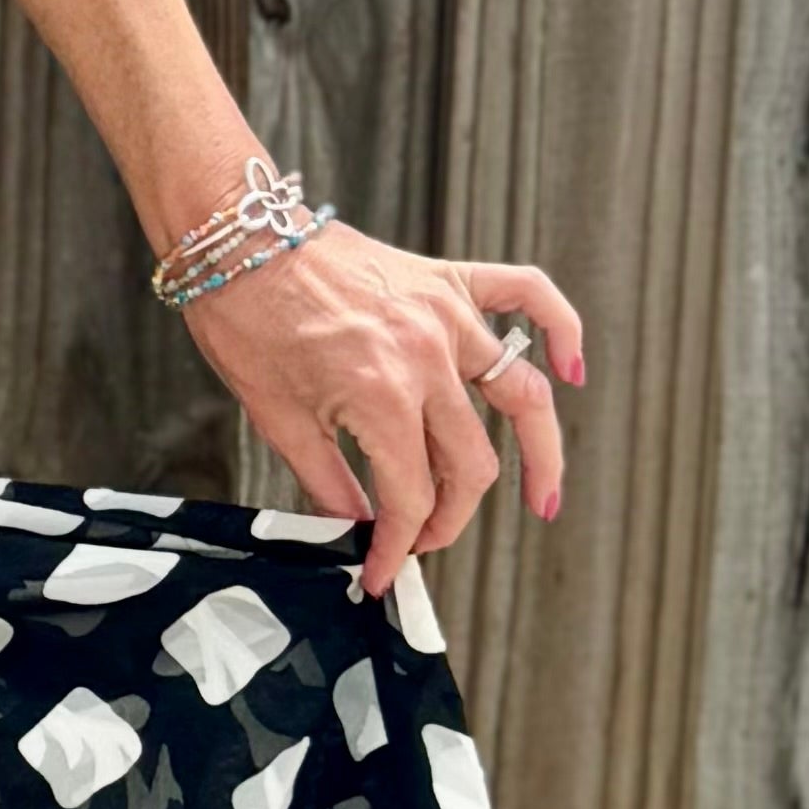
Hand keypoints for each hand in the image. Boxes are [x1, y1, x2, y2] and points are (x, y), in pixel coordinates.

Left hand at [180, 223, 583, 598]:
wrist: (236, 239)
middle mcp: (426, 356)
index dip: (398, 544)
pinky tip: (572, 370)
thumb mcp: (276, 417)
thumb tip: (355, 529)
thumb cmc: (244, 320)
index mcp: (380, 396)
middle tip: (425, 540)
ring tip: (543, 500)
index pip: (412, 496)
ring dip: (540, 453)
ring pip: (519, 395)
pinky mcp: (446, 279)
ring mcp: (445, 314)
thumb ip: (327, 482)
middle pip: (469, 462)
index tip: (382, 569)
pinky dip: (560, 329)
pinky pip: (527, 294)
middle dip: (449, 517)